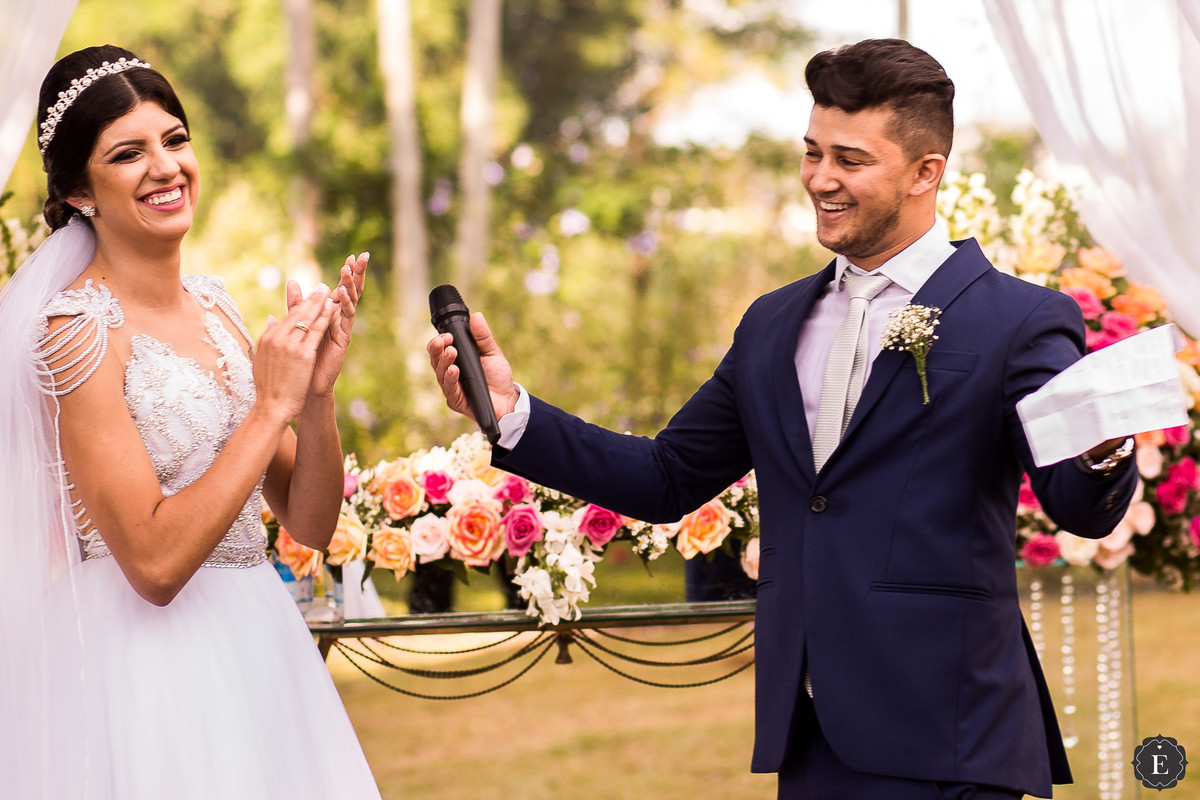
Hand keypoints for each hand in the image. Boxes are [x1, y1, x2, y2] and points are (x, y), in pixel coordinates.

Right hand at [254, 287, 335, 422]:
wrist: (272, 407)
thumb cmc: (269, 388)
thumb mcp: (262, 359)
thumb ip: (268, 338)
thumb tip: (271, 320)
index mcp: (267, 339)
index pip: (287, 317)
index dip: (300, 306)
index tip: (309, 297)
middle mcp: (277, 338)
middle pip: (297, 313)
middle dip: (311, 299)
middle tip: (321, 287)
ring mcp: (290, 345)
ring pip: (308, 319)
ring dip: (320, 304)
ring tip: (329, 293)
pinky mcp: (303, 354)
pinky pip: (317, 330)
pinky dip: (325, 318)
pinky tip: (333, 309)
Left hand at [287, 252, 368, 398]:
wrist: (304, 383)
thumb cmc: (301, 355)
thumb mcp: (297, 323)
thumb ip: (296, 303)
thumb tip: (292, 281)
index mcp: (329, 313)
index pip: (340, 288)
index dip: (347, 273)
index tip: (351, 256)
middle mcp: (338, 318)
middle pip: (351, 291)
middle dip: (357, 274)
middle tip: (363, 256)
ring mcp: (342, 327)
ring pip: (351, 301)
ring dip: (351, 284)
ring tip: (350, 268)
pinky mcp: (343, 337)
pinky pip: (346, 317)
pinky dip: (345, 304)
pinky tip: (343, 292)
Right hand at [427, 311, 519, 420]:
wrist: (508, 399)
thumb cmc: (497, 376)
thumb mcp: (492, 352)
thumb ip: (483, 336)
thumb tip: (477, 316)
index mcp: (456, 360)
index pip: (439, 348)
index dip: (439, 340)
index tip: (447, 335)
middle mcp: (449, 373)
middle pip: (435, 360)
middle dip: (437, 349)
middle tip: (445, 341)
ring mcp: (452, 387)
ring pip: (440, 374)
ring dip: (444, 362)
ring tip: (451, 353)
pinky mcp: (457, 401)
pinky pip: (450, 390)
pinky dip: (450, 380)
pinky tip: (453, 371)